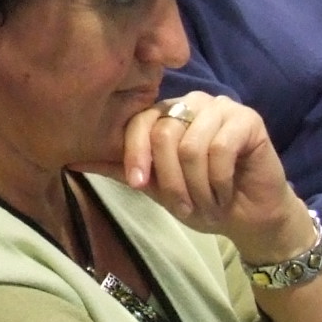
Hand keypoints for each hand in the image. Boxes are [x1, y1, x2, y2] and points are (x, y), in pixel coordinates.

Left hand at [117, 91, 304, 261]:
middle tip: (185, 206)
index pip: (140, 121)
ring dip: (197, 186)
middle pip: (165, 133)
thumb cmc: (202, 200)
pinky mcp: (248, 119)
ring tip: (207, 203)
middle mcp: (193, 104)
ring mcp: (222, 108)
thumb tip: (72, 159)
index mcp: (169, 114)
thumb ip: (121, 169)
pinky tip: (226, 191)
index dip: (136, 153)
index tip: (139, 184)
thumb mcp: (155, 188)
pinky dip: (219, 180)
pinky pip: (221, 148)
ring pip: (191, 145)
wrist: (248, 218)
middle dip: (171, 180)